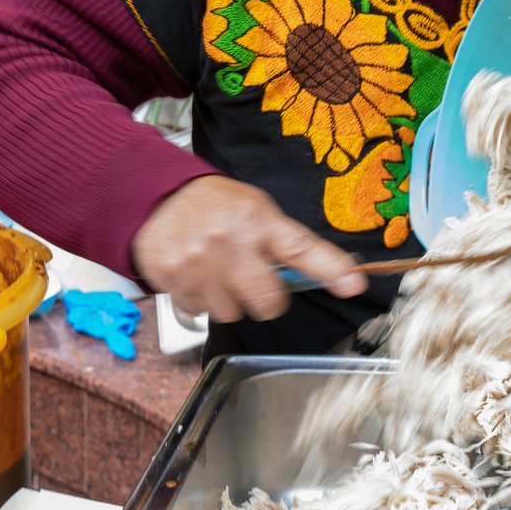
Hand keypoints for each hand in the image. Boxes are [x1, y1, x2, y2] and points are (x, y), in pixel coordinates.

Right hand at [131, 174, 366, 322]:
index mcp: (258, 220)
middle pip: (268, 302)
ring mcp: (200, 264)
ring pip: (231, 312)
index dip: (331, 269)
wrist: (157, 196)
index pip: (302, 249)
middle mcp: (231, 242)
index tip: (353, 284)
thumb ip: (282, 242)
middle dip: (266, 299)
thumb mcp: (255, 209)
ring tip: (218, 272)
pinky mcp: (173, 279)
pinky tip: (196, 275)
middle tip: (254, 280)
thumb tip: (323, 276)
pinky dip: (200, 299)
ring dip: (229, 300)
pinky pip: (199, 312)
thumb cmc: (215, 204)